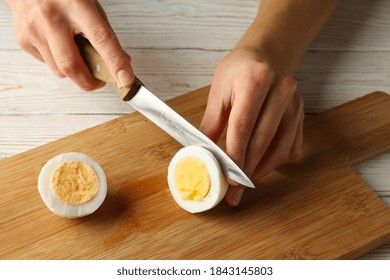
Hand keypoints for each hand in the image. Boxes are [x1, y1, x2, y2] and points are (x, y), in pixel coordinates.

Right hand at [8, 0, 133, 89]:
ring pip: (59, 70)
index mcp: (76, 5)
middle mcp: (51, 17)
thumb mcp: (90, 6)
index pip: (101, 39)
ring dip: (74, 71)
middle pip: (71, 65)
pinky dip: (58, 62)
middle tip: (99, 83)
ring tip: (76, 52)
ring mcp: (33, 29)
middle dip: (89, 82)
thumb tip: (122, 63)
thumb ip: (105, 34)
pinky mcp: (23, 40)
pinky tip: (58, 45)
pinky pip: (48, 64)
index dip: (115, 62)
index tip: (125, 80)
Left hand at [200, 47, 303, 205]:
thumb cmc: (240, 70)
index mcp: (254, 81)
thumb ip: (212, 122)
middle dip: (247, 169)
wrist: (268, 55)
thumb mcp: (219, 89)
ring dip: (263, 169)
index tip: (228, 176)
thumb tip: (202, 151)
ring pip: (280, 147)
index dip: (235, 154)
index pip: (243, 125)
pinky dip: (277, 160)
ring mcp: (294, 104)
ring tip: (246, 183)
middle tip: (235, 190)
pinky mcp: (301, 114)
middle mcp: (280, 91)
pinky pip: (292, 145)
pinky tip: (263, 167)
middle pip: (263, 140)